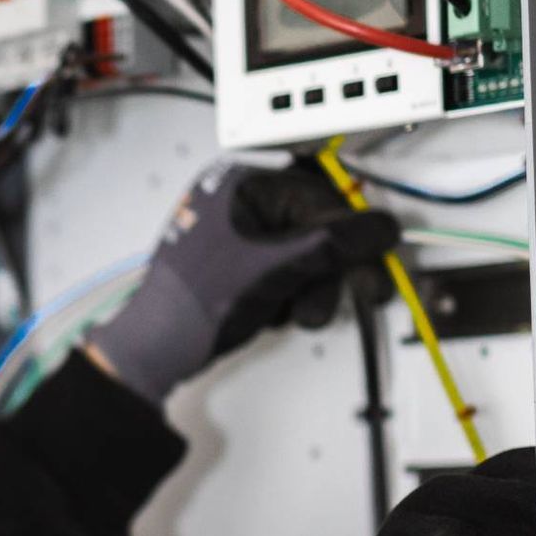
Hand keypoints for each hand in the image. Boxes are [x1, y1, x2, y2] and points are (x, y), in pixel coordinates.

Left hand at [85, 159, 398, 405]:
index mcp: (240, 185)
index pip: (318, 195)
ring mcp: (237, 238)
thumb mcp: (278, 266)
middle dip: (332, 268)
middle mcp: (238, 204)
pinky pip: (283, 275)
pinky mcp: (237, 269)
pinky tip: (275, 313)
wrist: (157, 350)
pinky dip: (289, 297)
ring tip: (300, 314)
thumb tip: (379, 227)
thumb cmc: (195, 301)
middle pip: (314, 227)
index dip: (352, 229)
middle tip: (361, 290)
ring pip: (302, 256)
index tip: (379, 250)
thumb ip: (334, 243)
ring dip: (312, 289)